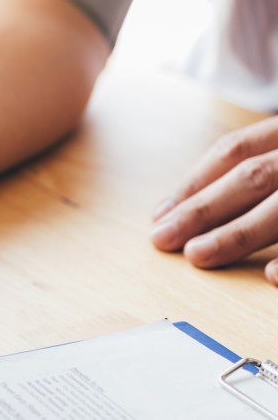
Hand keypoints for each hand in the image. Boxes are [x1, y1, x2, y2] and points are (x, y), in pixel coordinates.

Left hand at [151, 116, 277, 280]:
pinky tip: (270, 276)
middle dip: (203, 209)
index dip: (194, 182)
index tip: (159, 214)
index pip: (234, 150)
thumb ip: (259, 164)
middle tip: (162, 238)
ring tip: (197, 254)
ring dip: (238, 233)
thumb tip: (188, 206)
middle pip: (251, 177)